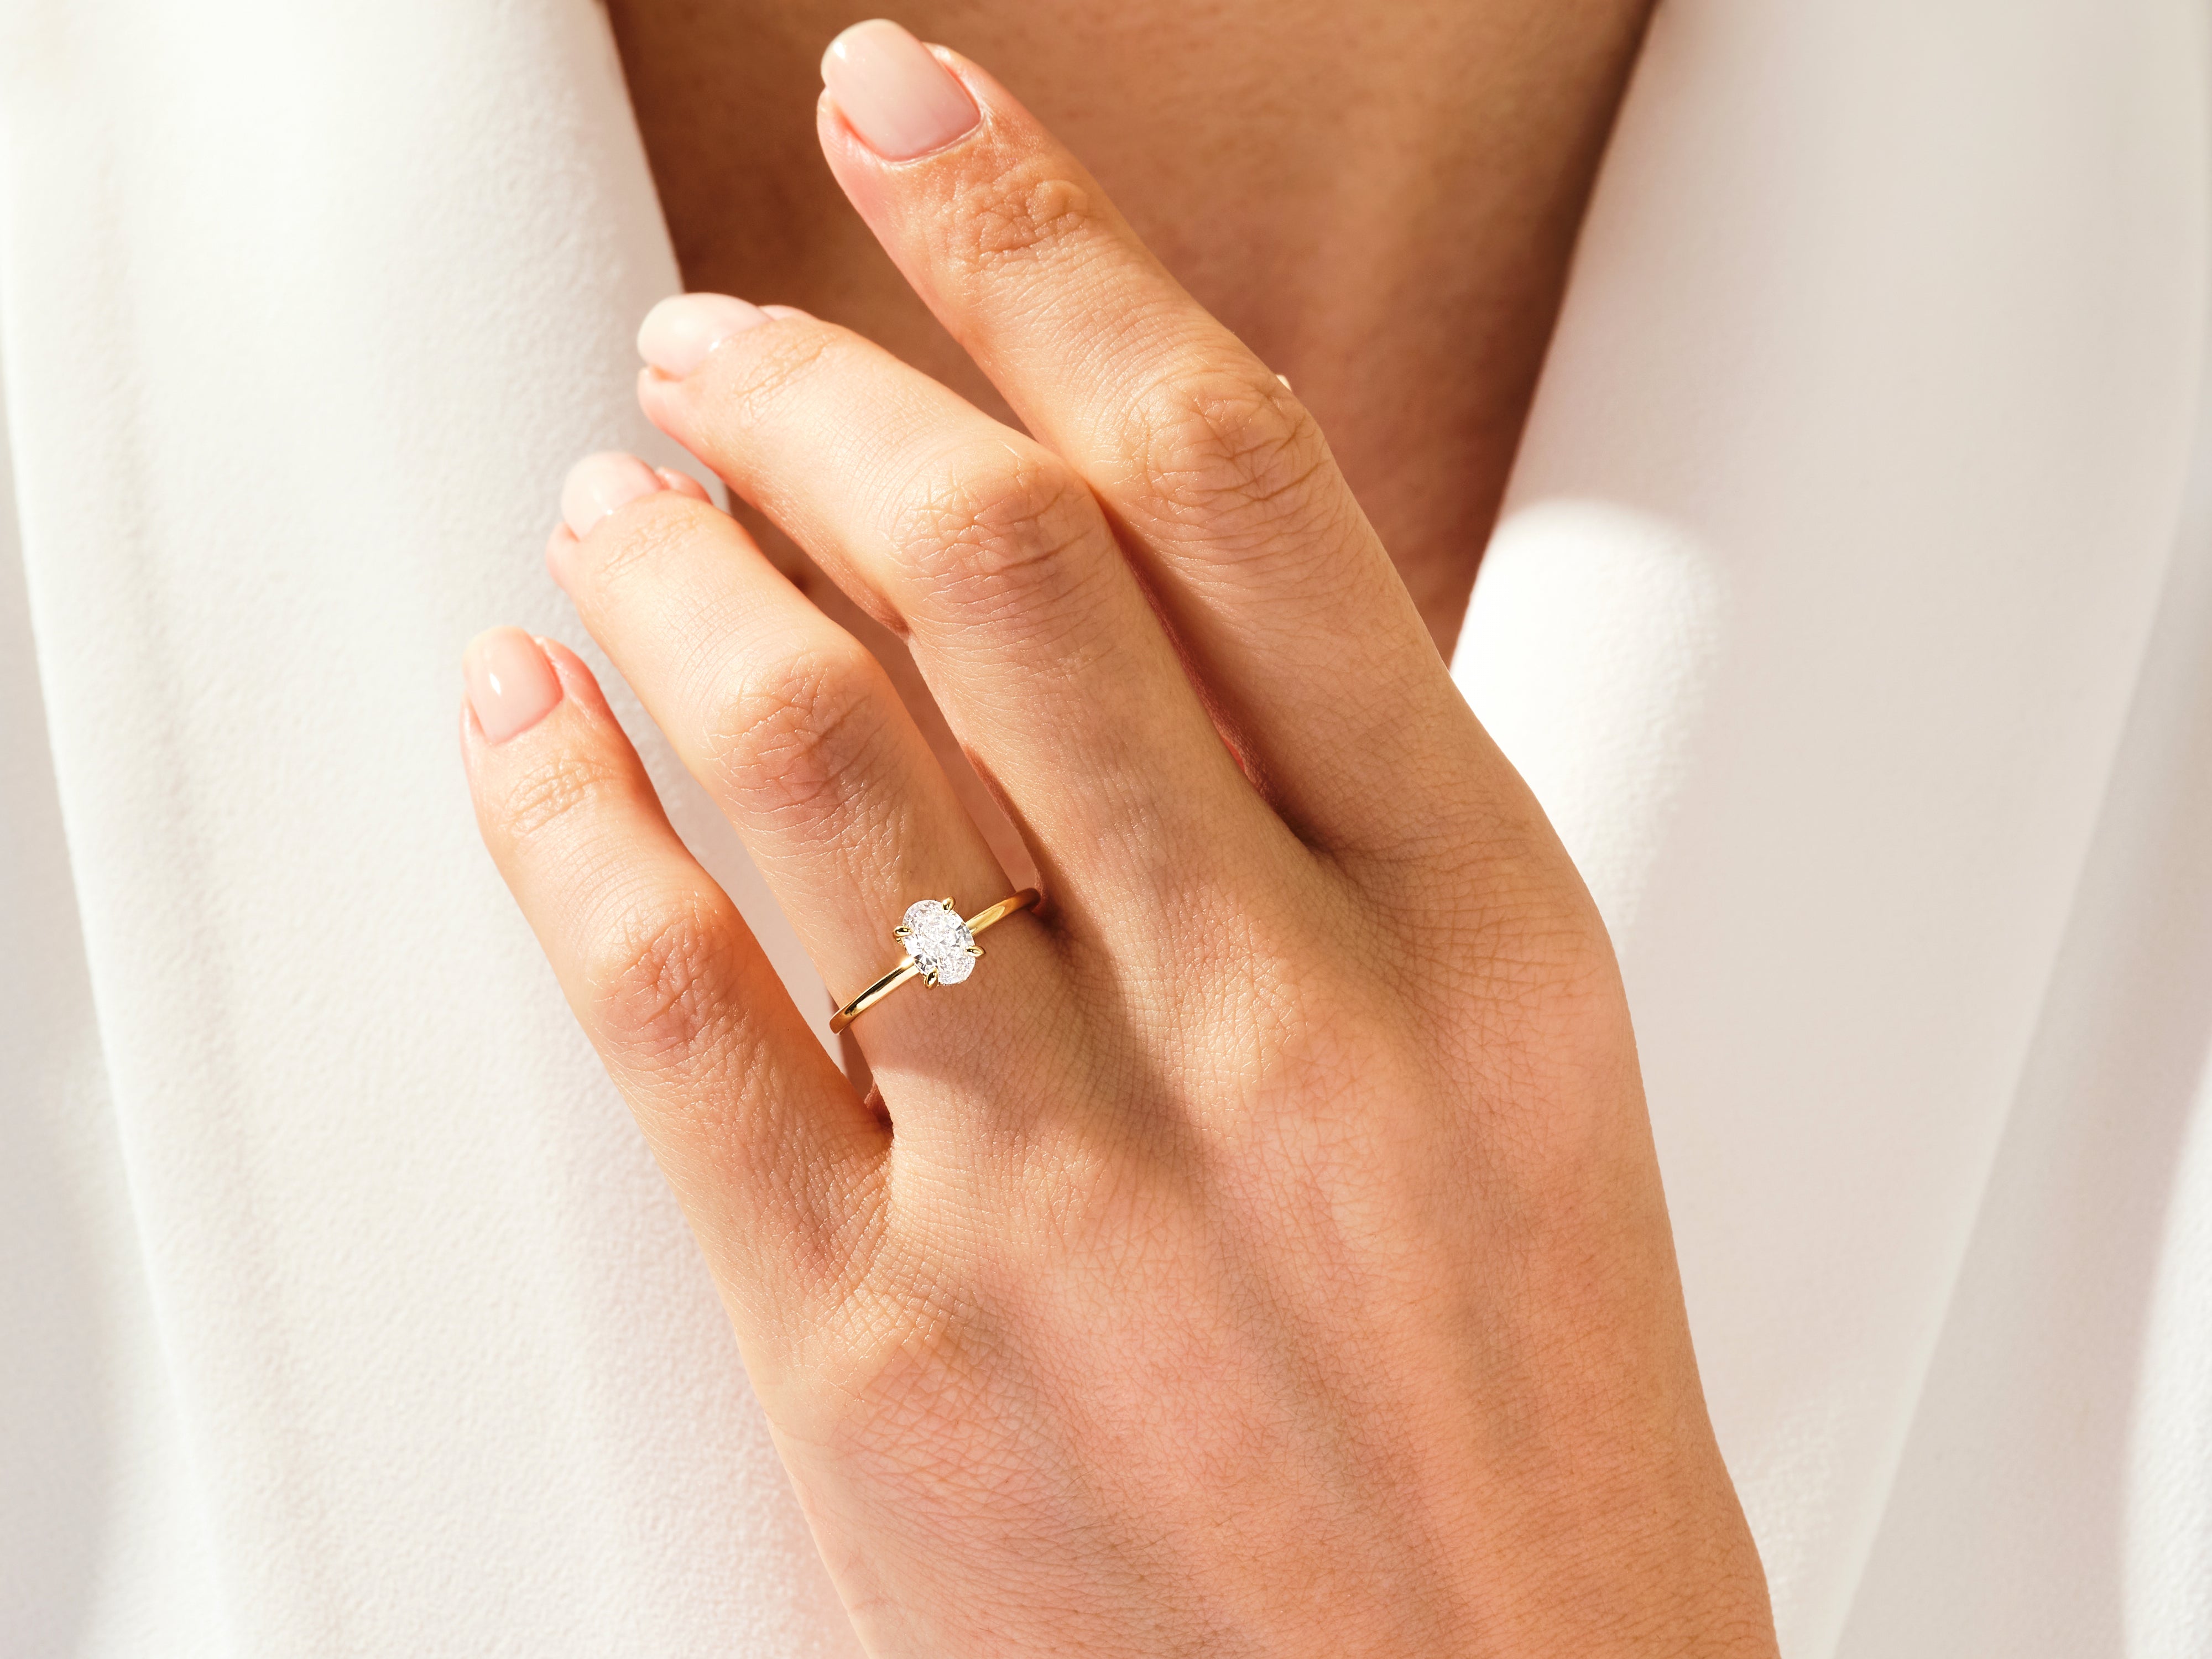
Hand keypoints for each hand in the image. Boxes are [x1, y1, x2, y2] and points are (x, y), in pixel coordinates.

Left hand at [460, 20, 1775, 1655]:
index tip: (918, 122)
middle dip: (804, 385)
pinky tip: (515, 707)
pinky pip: (665, 996)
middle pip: (991, 561)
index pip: (1231, 474)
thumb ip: (1330, 795)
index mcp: (1469, 908)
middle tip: (709, 341)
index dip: (1046, 247)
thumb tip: (1107, 563)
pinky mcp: (876, 1341)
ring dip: (663, 561)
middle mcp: (1274, 1011)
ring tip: (608, 496)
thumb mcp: (1506, 1033)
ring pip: (802, 740)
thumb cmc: (1507, 1378)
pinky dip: (555, 806)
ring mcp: (1067, 1179)